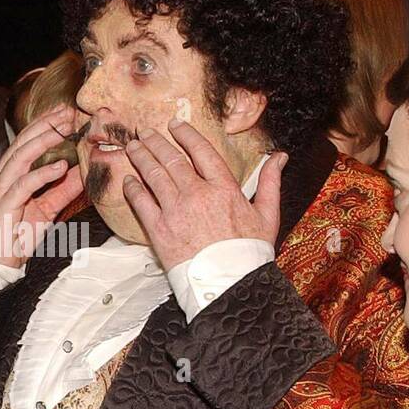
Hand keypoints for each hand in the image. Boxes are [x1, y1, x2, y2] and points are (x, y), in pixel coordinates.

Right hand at [0, 104, 84, 267]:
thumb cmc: (15, 236)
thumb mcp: (46, 210)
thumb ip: (62, 190)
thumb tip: (82, 173)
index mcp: (7, 173)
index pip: (25, 141)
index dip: (44, 124)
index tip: (65, 111)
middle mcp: (0, 176)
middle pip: (23, 142)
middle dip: (47, 124)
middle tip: (69, 112)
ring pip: (22, 156)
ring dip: (46, 140)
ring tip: (66, 129)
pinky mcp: (4, 205)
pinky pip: (24, 184)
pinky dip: (43, 174)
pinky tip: (60, 166)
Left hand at [121, 119, 286, 270]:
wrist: (228, 283)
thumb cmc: (249, 252)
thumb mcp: (268, 215)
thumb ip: (270, 182)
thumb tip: (280, 157)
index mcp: (223, 188)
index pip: (201, 151)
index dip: (186, 134)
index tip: (175, 125)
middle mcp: (197, 194)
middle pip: (172, 160)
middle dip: (157, 142)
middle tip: (145, 132)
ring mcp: (175, 211)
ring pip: (154, 175)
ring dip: (141, 158)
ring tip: (133, 147)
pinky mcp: (159, 229)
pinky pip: (141, 202)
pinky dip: (133, 188)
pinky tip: (128, 180)